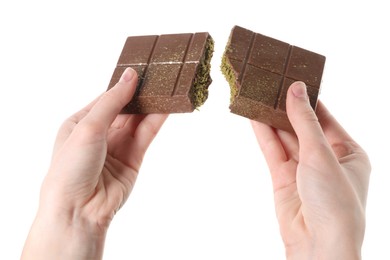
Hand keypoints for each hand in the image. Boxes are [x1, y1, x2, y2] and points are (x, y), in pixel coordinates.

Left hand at [22, 68, 167, 259]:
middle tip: (158, 75)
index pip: (107, 97)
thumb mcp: (88, 127)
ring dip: (152, 105)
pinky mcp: (134, 158)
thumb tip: (130, 76)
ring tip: (168, 86)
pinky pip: (147, 134)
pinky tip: (167, 106)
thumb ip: (113, 102)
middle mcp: (100, 133)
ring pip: (139, 119)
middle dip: (140, 93)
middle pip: (125, 107)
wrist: (78, 210)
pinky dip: (157, 120)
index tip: (141, 70)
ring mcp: (118, 145)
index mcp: (81, 122)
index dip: (124, 85)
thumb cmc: (71, 168)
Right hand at [251, 82, 369, 258]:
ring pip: (285, 138)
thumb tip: (297, 89)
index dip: (308, 99)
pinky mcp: (284, 179)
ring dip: (272, 119)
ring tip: (258, 95)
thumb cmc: (336, 203)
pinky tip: (254, 117)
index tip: (293, 79)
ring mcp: (303, 170)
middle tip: (270, 84)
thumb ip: (304, 121)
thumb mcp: (322, 154)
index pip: (325, 118)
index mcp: (348, 152)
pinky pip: (273, 151)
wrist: (319, 246)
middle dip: (286, 108)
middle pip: (302, 126)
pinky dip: (263, 134)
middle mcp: (326, 159)